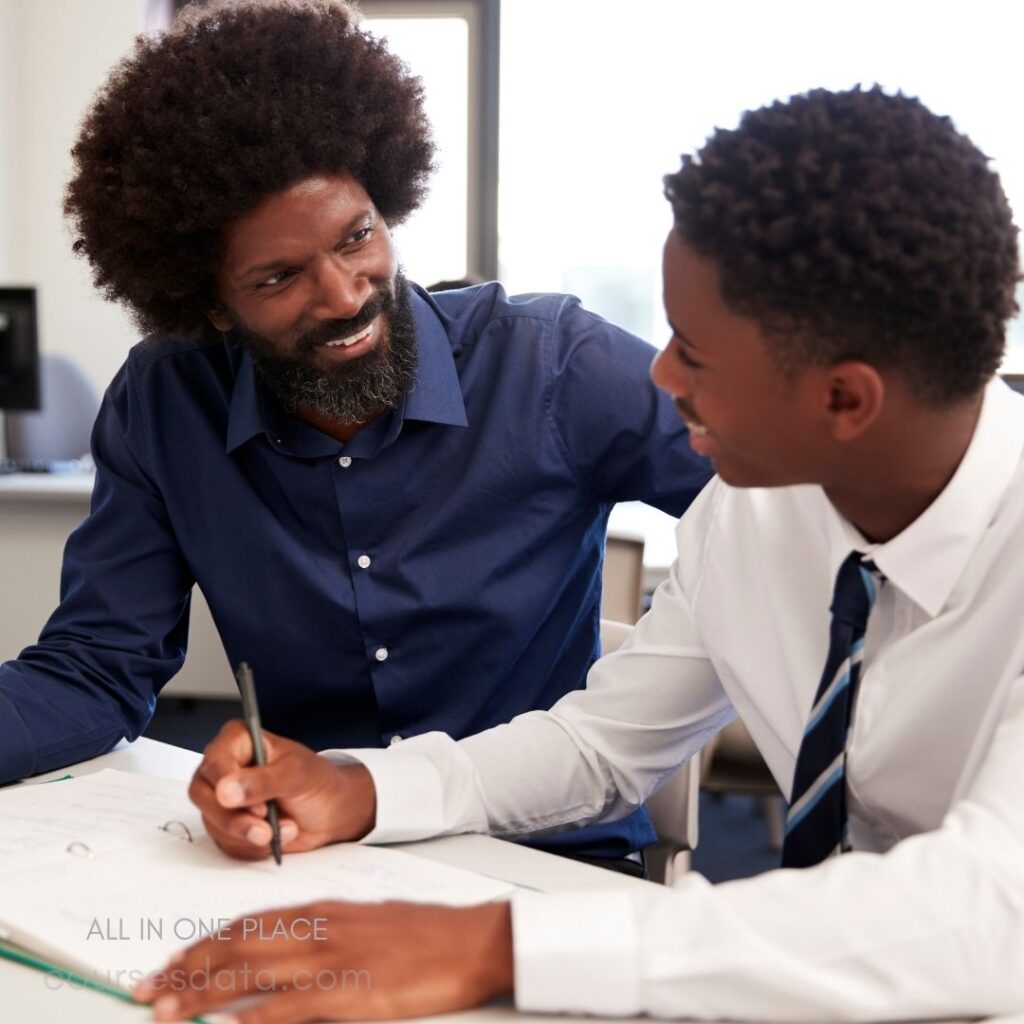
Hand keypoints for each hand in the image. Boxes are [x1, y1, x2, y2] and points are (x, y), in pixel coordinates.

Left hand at [133, 899, 514, 1021]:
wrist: (470, 939)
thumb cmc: (422, 934)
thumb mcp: (365, 921)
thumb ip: (322, 932)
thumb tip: (279, 951)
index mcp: (322, 910)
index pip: (247, 924)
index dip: (203, 944)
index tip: (169, 963)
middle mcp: (319, 929)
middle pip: (238, 947)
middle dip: (186, 969)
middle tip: (145, 990)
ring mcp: (334, 960)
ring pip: (252, 974)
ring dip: (203, 993)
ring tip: (165, 1010)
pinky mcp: (352, 992)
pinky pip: (292, 1007)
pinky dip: (256, 1017)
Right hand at [188, 720, 375, 859]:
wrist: (331, 812)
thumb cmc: (317, 781)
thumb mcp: (296, 774)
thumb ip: (262, 780)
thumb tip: (224, 791)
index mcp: (239, 740)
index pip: (215, 760)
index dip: (227, 783)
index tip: (256, 805)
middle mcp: (224, 767)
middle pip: (202, 794)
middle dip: (234, 817)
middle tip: (265, 829)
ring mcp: (221, 797)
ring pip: (212, 821)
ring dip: (248, 834)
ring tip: (286, 829)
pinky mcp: (226, 825)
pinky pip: (224, 842)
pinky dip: (251, 846)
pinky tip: (276, 837)